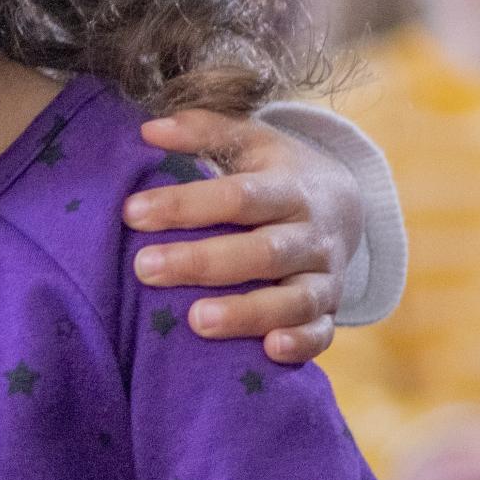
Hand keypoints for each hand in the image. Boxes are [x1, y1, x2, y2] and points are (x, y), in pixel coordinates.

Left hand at [127, 112, 345, 363]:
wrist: (347, 204)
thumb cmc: (277, 173)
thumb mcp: (251, 142)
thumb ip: (203, 131)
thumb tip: (148, 129)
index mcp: (289, 188)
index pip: (238, 196)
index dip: (186, 204)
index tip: (132, 212)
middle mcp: (311, 235)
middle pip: (262, 251)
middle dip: (203, 262)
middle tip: (144, 269)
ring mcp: (325, 277)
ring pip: (294, 299)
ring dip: (248, 312)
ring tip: (196, 321)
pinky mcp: (329, 312)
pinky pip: (321, 333)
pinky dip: (300, 344)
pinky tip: (269, 351)